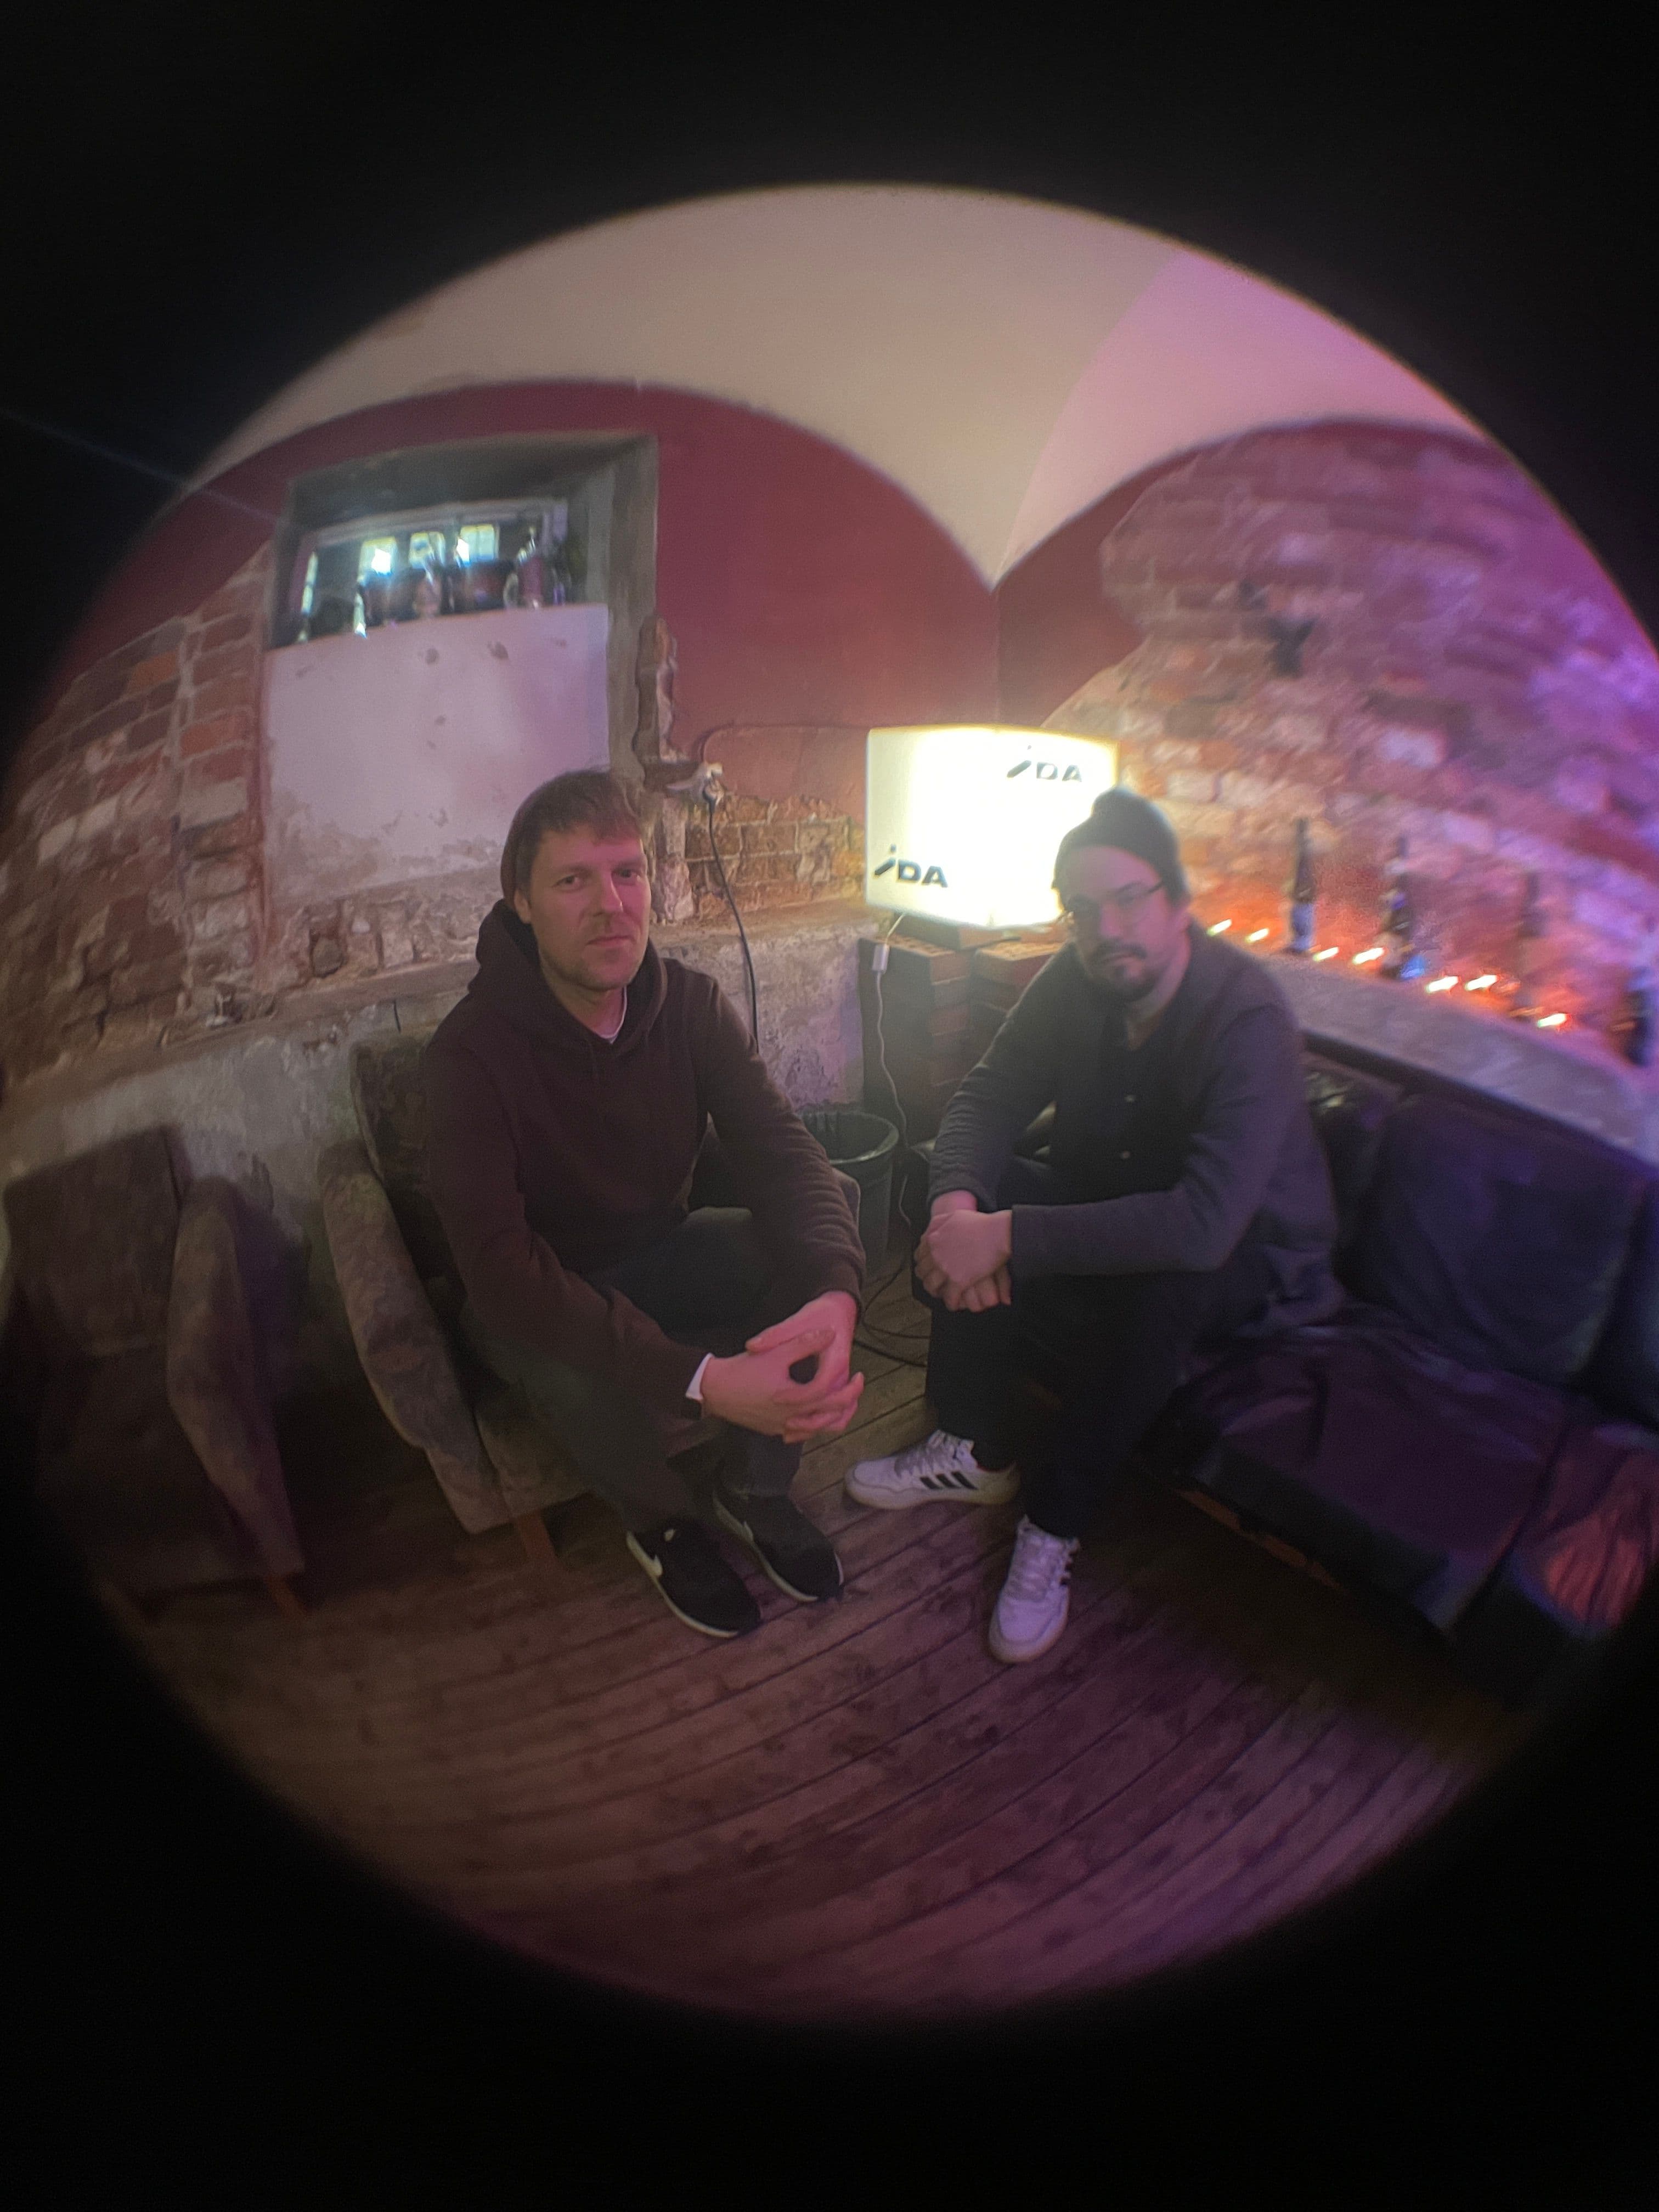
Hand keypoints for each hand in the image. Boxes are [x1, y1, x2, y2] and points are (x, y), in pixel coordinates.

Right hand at [701, 1316, 864, 1441]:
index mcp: (794, 1399)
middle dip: (849, 1403)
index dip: (850, 1386)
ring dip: (834, 1418)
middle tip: (857, 1388)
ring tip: (843, 1402)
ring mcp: (782, 1428)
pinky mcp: (773, 1431)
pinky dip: (814, 1425)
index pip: (831, 1396)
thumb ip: (804, 1342)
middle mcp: (791, 1418)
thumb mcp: (775, 1352)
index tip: (859, 1374)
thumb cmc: (743, 1370)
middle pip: (830, 1417)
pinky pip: (801, 1433)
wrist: (714, 1389)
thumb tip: (829, 1333)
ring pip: (818, 1430)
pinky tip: (816, 1413)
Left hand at [917, 1205, 1013, 1311]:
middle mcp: (936, 1254)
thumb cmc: (981, 1224)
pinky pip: (949, 1298)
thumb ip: (938, 1223)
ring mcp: (945, 1269)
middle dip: (927, 1278)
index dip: (923, 1263)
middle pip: (922, 1272)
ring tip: (941, 1294)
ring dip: (936, 1292)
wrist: (997, 1234)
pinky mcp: (958, 1281)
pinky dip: (951, 1303)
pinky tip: (954, 1304)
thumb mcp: (954, 1216)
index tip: (927, 1267)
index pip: (919, 1256)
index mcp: (933, 1239)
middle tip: (933, 1281)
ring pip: (931, 1286)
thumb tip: (930, 1230)